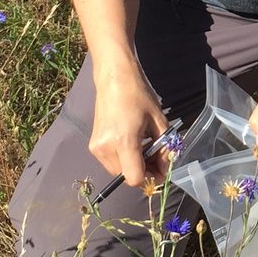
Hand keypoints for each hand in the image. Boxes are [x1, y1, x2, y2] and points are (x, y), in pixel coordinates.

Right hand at [89, 58, 170, 185]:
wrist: (114, 78)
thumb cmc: (139, 95)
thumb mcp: (159, 121)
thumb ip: (164, 148)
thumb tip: (165, 169)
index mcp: (123, 141)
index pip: (134, 178)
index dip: (151, 177)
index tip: (161, 168)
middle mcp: (106, 148)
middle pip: (126, 177)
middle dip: (143, 172)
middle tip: (156, 157)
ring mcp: (96, 148)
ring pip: (118, 172)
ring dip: (133, 167)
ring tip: (144, 148)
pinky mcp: (93, 146)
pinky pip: (111, 162)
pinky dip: (123, 159)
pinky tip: (132, 143)